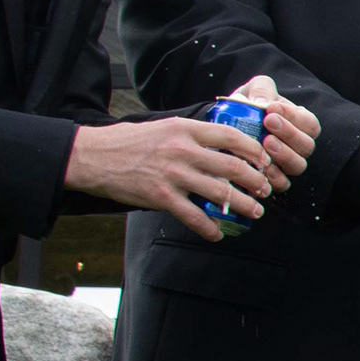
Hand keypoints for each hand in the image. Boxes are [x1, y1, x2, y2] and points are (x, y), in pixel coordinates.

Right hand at [62, 109, 277, 240]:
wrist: (93, 156)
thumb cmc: (129, 141)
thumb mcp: (164, 126)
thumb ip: (191, 134)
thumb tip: (221, 143)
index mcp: (184, 129)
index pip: (231, 137)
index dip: (254, 150)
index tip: (264, 160)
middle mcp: (182, 150)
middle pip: (233, 167)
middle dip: (256, 181)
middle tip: (265, 190)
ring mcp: (172, 175)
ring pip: (220, 193)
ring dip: (243, 206)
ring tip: (254, 212)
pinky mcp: (161, 197)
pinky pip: (194, 217)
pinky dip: (210, 228)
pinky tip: (217, 233)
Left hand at [225, 75, 318, 184]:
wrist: (226, 124)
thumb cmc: (247, 104)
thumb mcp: (254, 88)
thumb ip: (262, 88)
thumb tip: (264, 102)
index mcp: (299, 123)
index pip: (309, 123)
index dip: (294, 117)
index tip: (272, 108)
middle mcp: (298, 146)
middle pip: (307, 146)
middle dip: (289, 134)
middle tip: (269, 122)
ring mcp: (287, 164)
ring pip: (298, 166)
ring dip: (284, 154)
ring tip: (265, 142)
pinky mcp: (274, 179)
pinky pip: (282, 183)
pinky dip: (274, 176)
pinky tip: (260, 165)